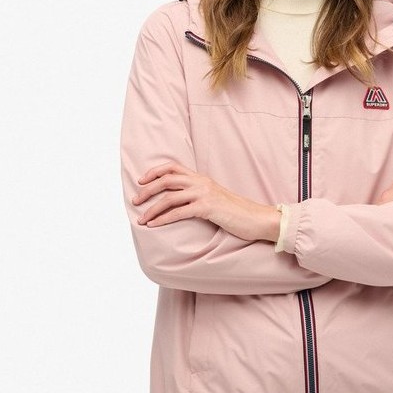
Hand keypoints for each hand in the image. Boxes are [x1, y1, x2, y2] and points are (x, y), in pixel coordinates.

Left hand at [133, 161, 279, 242]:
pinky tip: (154, 225)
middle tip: (135, 201)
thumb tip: (181, 201)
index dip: (154, 172)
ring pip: (169, 197)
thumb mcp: (215, 198)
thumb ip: (199, 195)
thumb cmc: (236, 212)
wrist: (257, 218)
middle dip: (147, 190)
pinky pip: (179, 212)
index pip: (172, 167)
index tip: (141, 181)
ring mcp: (204, 194)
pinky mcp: (207, 207)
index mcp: (201, 178)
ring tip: (141, 219)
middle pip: (166, 180)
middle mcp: (201, 182)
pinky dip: (163, 219)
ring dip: (151, 209)